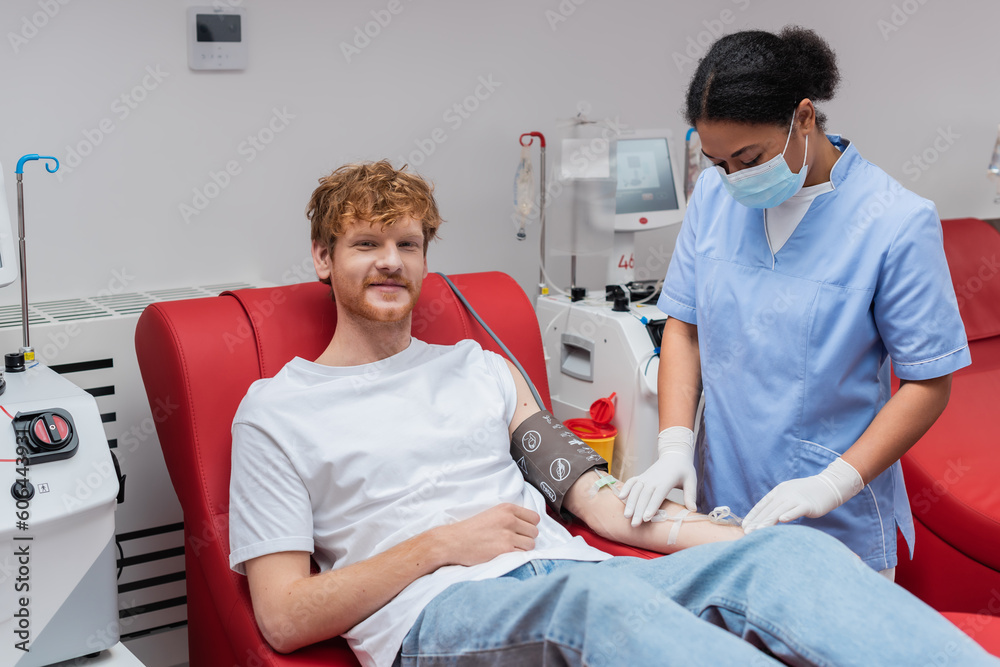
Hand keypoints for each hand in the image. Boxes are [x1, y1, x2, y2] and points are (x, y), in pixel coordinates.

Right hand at [433, 503, 539, 566]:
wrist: (453, 542)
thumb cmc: (470, 530)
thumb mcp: (491, 514)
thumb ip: (509, 516)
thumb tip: (528, 524)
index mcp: (506, 508)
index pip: (534, 517)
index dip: (529, 526)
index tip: (522, 530)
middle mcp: (509, 519)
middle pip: (534, 531)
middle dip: (526, 537)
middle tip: (514, 541)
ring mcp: (508, 535)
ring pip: (531, 544)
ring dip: (523, 548)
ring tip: (510, 549)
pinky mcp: (505, 550)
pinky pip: (523, 555)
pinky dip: (517, 557)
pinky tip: (506, 555)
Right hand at [618, 427, 696, 526]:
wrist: (674, 455)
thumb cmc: (684, 470)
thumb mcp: (691, 480)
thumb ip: (691, 495)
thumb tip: (693, 510)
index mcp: (666, 481)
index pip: (657, 495)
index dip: (651, 507)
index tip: (646, 518)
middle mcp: (653, 479)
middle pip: (644, 496)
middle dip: (638, 511)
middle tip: (634, 524)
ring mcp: (646, 477)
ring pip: (635, 490)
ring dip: (630, 503)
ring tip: (626, 516)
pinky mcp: (642, 476)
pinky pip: (631, 482)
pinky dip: (625, 488)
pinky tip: (620, 497)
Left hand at [742, 458, 863, 532]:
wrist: (827, 487)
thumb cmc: (806, 494)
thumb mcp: (789, 496)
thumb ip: (778, 504)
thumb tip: (767, 518)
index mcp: (778, 492)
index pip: (762, 505)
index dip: (753, 515)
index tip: (744, 525)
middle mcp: (784, 494)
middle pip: (768, 509)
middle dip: (757, 521)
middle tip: (747, 532)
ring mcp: (796, 498)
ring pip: (779, 510)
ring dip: (768, 521)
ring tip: (758, 531)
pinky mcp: (807, 504)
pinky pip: (796, 510)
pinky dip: (789, 514)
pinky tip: (782, 520)